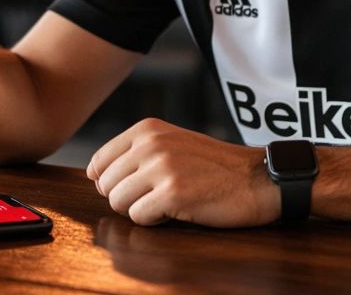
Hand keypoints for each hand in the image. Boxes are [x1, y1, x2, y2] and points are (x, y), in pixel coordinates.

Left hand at [86, 118, 280, 227]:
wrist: (257, 178)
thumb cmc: (214, 166)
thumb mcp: (171, 143)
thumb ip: (134, 153)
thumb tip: (94, 175)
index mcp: (146, 129)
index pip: (98, 162)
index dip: (110, 183)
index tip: (135, 187)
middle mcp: (150, 143)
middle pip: (105, 185)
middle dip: (125, 198)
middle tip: (156, 196)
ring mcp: (161, 167)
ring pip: (118, 202)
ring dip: (140, 210)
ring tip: (167, 202)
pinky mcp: (173, 193)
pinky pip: (139, 217)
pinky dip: (155, 221)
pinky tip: (177, 210)